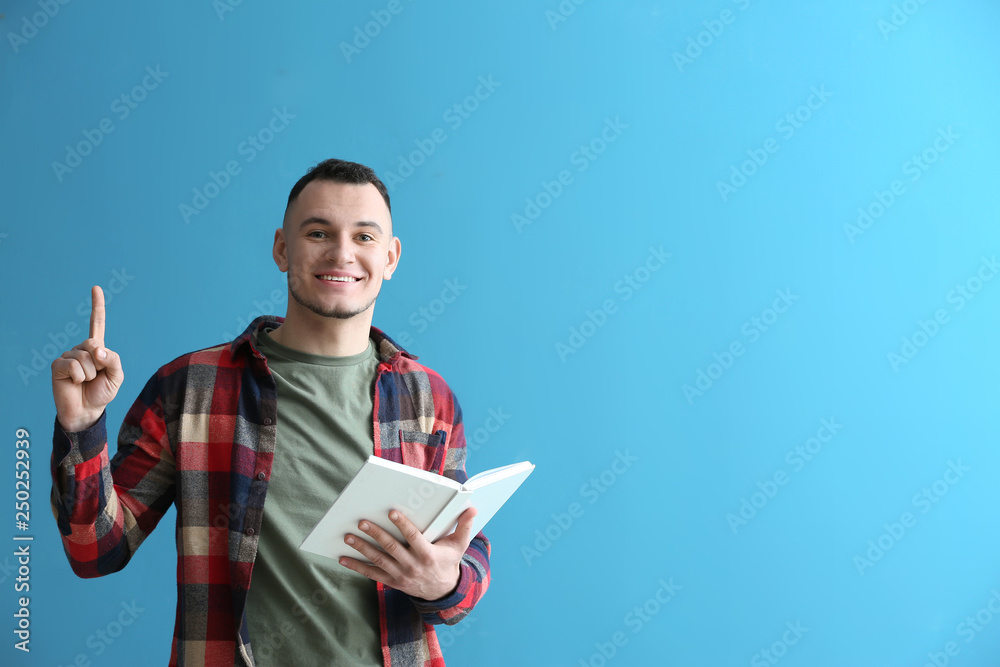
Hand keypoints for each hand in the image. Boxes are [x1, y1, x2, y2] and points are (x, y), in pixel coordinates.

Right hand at [51, 286, 123, 431]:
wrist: (87, 410)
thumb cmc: (102, 392)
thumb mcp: (117, 376)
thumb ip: (114, 359)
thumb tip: (97, 349)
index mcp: (97, 348)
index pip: (97, 323)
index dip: (96, 306)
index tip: (95, 288)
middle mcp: (81, 348)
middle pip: (94, 344)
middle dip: (100, 363)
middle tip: (96, 376)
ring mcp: (68, 356)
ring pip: (85, 358)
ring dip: (90, 374)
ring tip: (86, 381)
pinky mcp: (58, 365)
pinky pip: (73, 366)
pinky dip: (79, 376)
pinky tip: (74, 382)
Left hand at [339, 507, 477, 600]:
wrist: (442, 591)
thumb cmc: (448, 562)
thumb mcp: (459, 546)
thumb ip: (464, 526)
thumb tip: (472, 508)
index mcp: (428, 554)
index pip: (413, 538)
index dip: (402, 525)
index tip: (391, 513)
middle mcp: (412, 566)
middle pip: (391, 548)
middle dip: (375, 534)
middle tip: (362, 522)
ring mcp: (400, 575)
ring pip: (378, 560)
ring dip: (362, 549)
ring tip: (348, 537)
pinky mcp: (391, 581)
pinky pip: (371, 574)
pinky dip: (357, 567)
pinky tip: (343, 558)